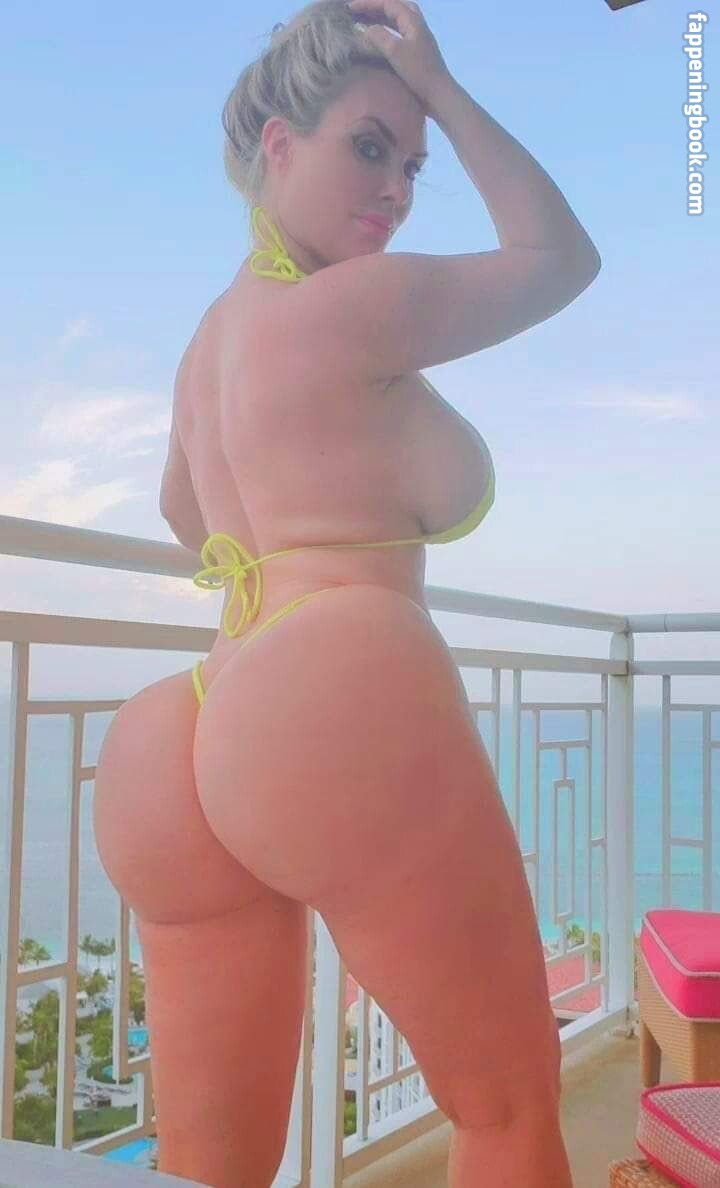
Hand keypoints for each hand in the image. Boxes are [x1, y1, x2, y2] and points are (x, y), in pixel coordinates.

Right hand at [346, 0, 453, 115]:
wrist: (438, 94)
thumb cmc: (418, 72)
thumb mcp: (395, 51)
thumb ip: (378, 36)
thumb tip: (366, 30)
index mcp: (412, 20)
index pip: (387, 3)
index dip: (367, 4)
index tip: (349, 8)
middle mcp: (416, 24)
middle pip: (394, 7)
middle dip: (374, 7)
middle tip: (357, 12)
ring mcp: (418, 37)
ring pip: (397, 20)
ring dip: (379, 18)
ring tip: (363, 22)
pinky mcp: (417, 51)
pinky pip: (398, 32)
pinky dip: (385, 31)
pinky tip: (377, 39)